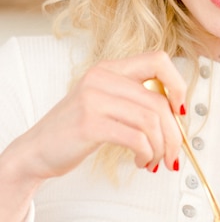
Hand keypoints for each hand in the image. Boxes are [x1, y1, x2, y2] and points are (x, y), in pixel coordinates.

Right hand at [13, 50, 186, 180]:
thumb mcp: (105, 103)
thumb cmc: (75, 129)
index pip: (158, 60)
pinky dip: (146, 154)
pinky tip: (140, 161)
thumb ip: (135, 100)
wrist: (36, 150)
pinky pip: (137, 138)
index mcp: (109, 69)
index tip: (180, 111)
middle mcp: (102, 78)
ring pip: (151, 121)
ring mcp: (94, 99)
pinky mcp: (90, 124)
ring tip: (154, 160)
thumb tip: (177, 115)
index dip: (178, 85)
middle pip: (160, 102)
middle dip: (174, 134)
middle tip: (172, 153)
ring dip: (160, 148)